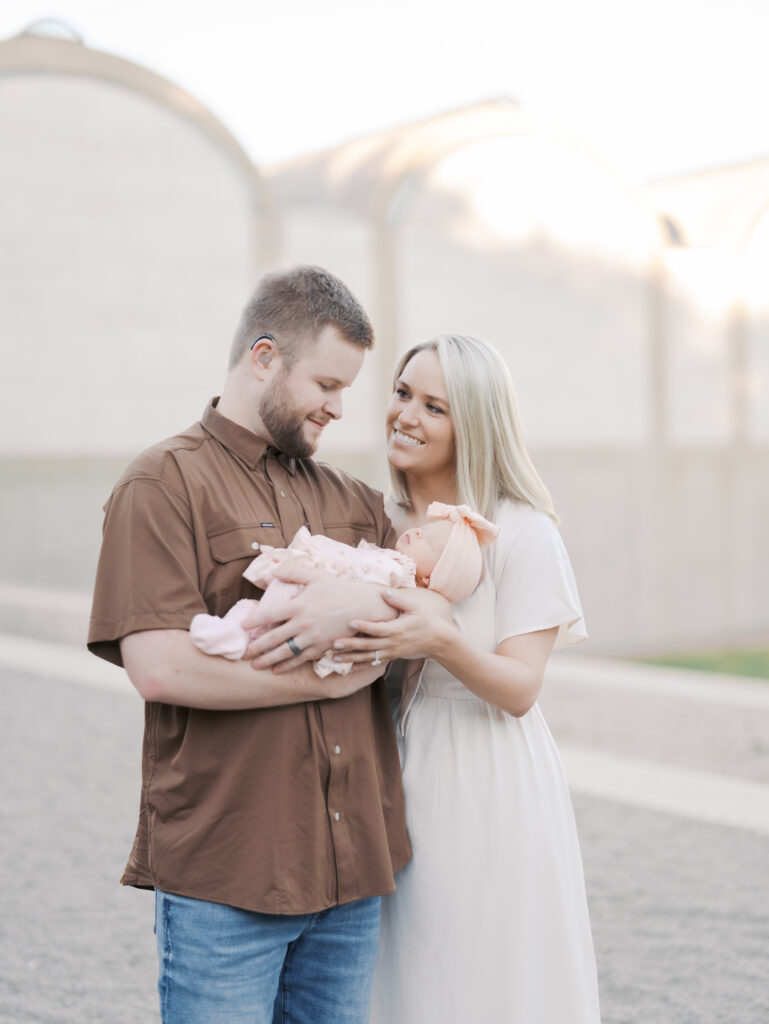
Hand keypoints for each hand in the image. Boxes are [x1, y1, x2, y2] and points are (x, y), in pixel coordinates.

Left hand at [243, 563, 396, 672]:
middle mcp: (303, 623)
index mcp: (299, 605)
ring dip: (269, 660)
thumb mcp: (316, 576)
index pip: (269, 614)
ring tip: (255, 665)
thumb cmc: (340, 590)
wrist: (365, 607)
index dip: (253, 620)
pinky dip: (288, 666)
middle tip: (243, 653)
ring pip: (285, 652)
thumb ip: (294, 571)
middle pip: (273, 637)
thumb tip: (273, 571)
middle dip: (256, 646)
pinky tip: (278, 670)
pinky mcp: (322, 647)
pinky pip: (302, 659)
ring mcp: (313, 638)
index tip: (242, 626)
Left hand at [330, 587, 453, 664]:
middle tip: (334, 644)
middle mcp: (392, 643)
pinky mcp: (390, 657)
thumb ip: (399, 600)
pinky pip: (372, 663)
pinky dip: (359, 666)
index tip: (350, 623)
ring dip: (350, 658)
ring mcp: (390, 652)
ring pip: (367, 657)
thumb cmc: (426, 621)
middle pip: (368, 646)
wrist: (437, 641)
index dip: (364, 626)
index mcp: (397, 630)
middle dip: (350, 645)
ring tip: (333, 658)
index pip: (378, 629)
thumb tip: (384, 592)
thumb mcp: (415, 607)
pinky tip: (346, 667)